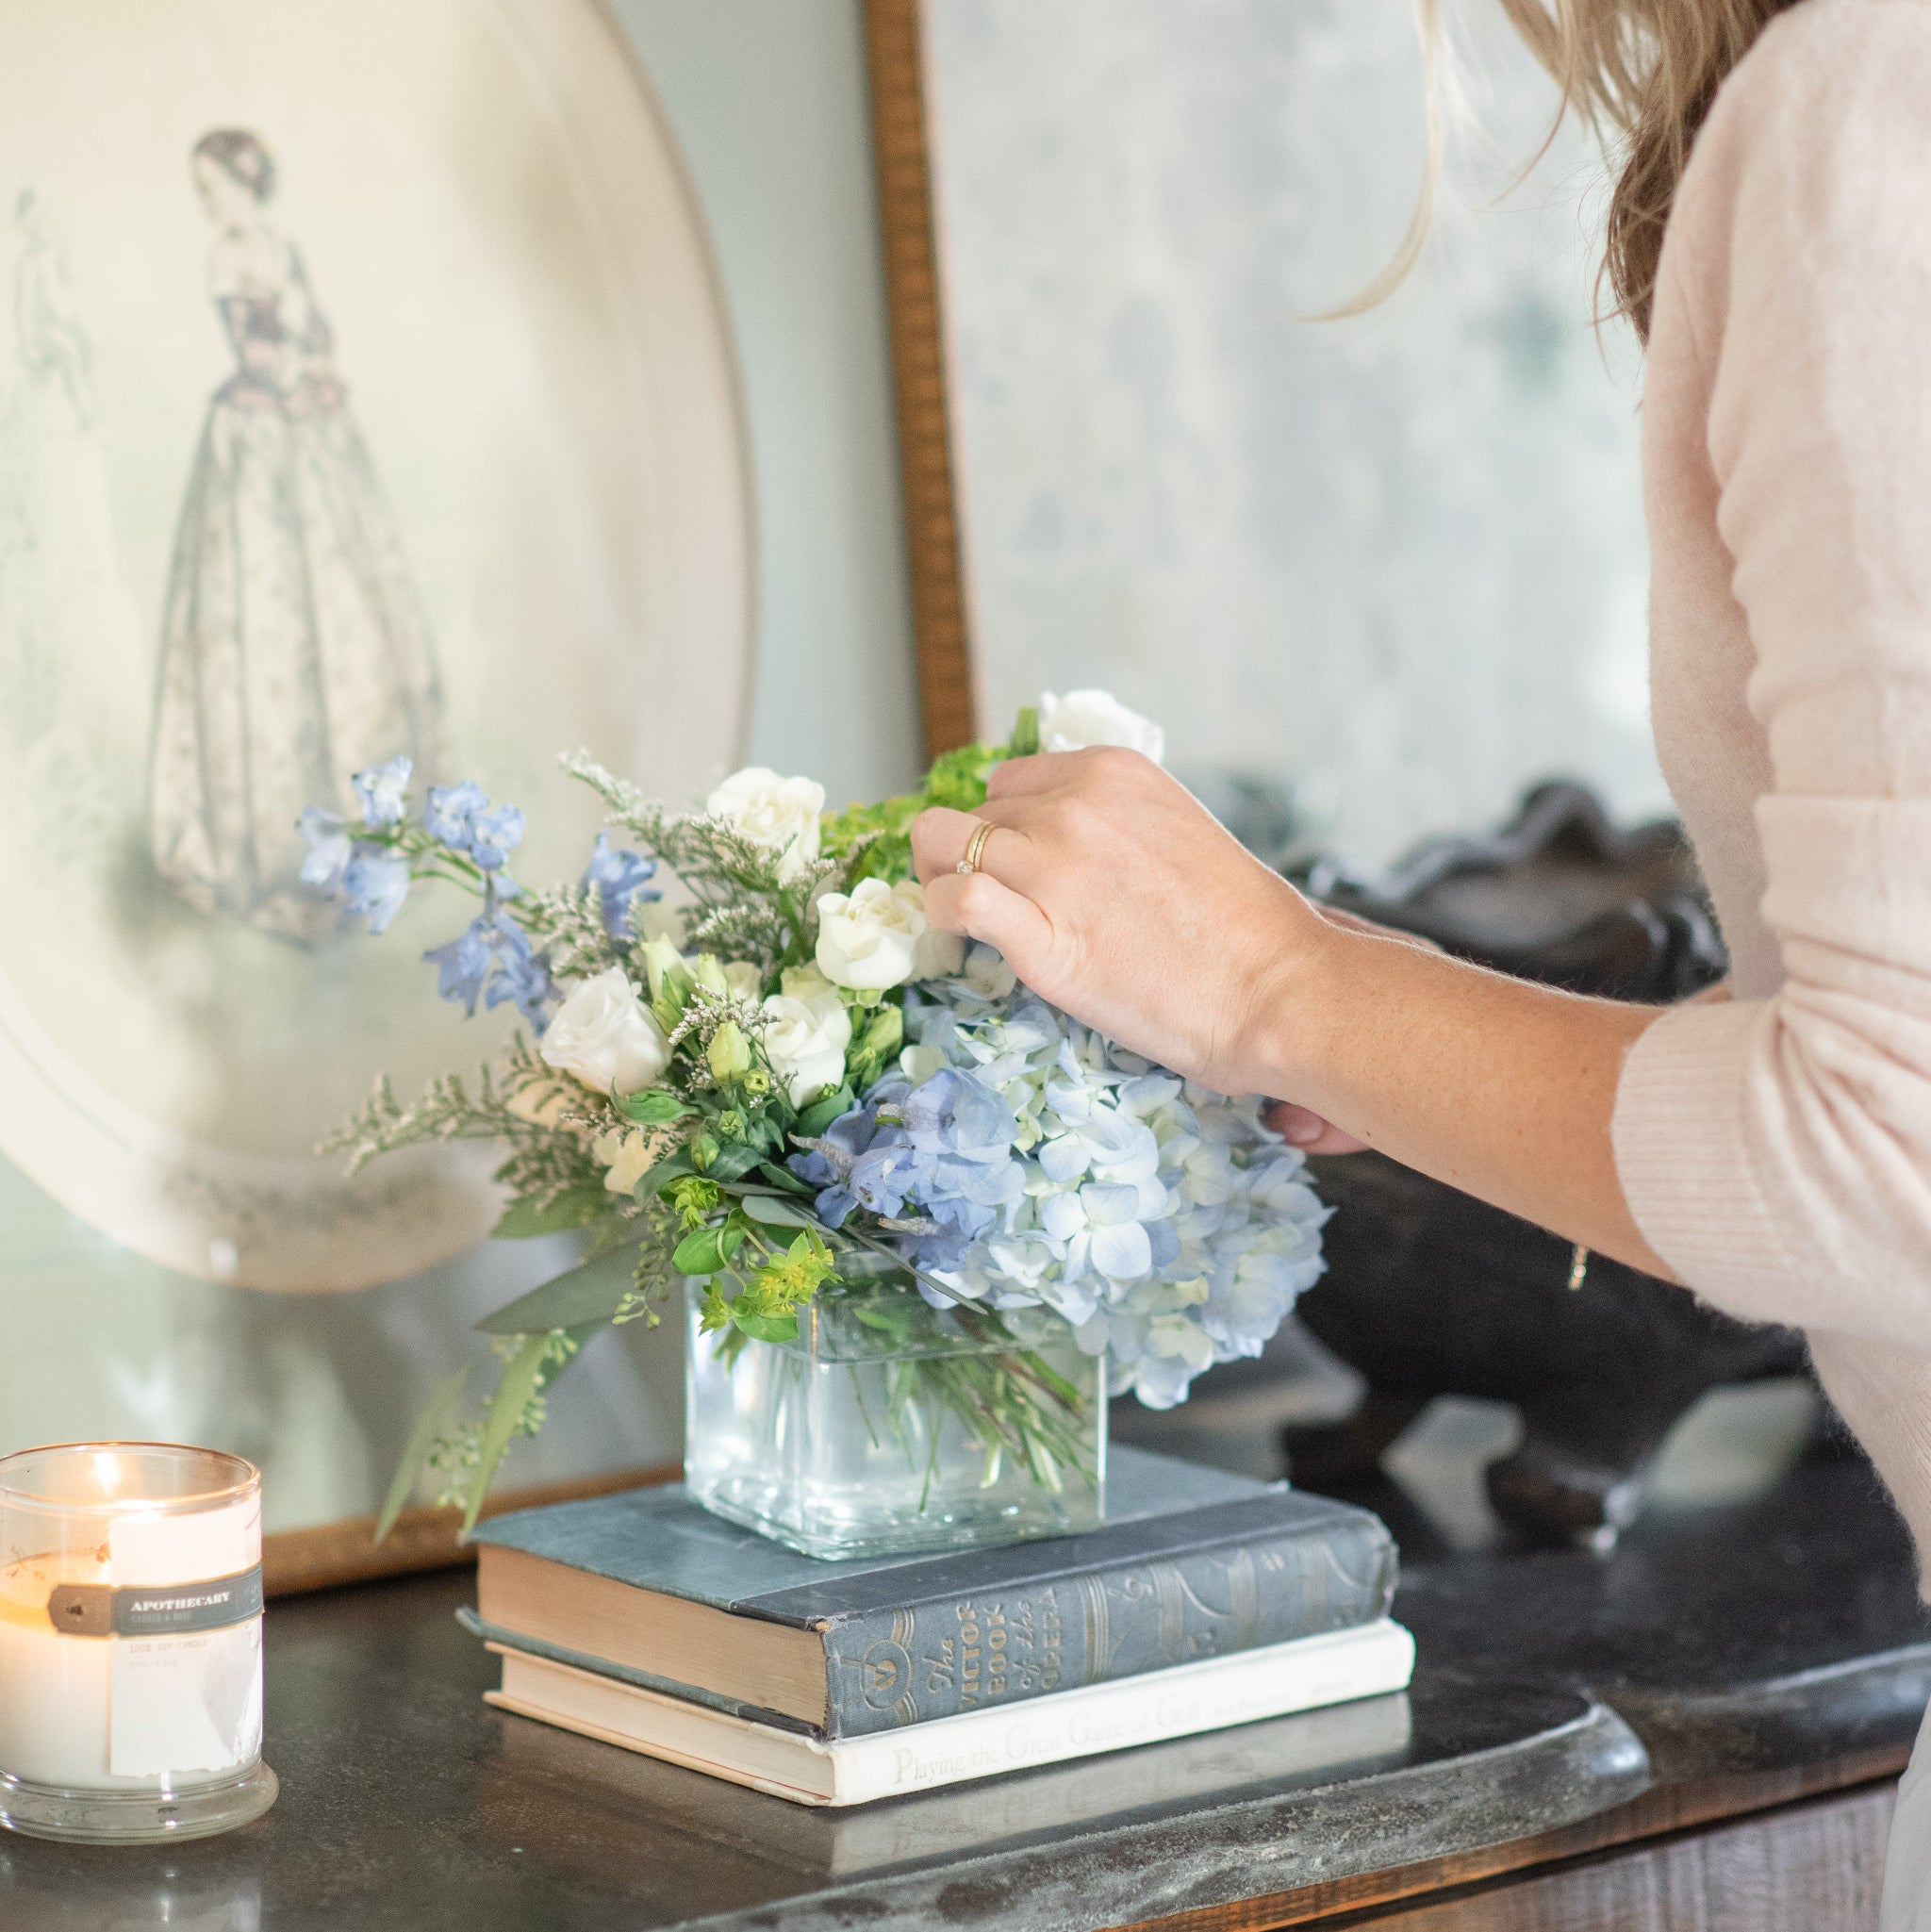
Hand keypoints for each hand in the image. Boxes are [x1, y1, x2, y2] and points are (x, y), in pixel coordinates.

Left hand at [911, 748, 1325, 1098]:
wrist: (1279, 989)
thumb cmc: (1245, 927)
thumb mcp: (1174, 831)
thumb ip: (1111, 824)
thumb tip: (1058, 846)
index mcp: (1110, 771)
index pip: (1008, 782)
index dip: (1003, 827)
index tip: (1015, 864)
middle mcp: (1074, 806)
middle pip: (973, 814)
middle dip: (970, 855)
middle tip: (989, 900)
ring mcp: (1052, 867)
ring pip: (940, 844)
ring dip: (938, 880)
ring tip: (962, 920)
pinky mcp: (1040, 936)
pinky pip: (951, 901)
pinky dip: (940, 916)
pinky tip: (959, 940)